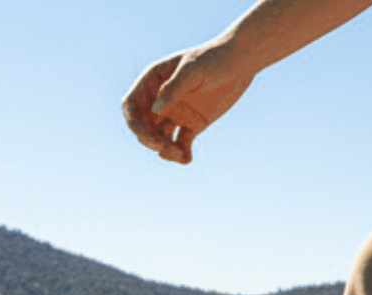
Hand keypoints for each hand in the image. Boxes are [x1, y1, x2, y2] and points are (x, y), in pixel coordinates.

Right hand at [121, 45, 254, 164]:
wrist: (240, 63)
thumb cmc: (215, 58)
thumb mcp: (193, 70)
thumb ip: (173, 89)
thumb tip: (156, 111)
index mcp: (153, 81)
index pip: (131, 106)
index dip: (134, 124)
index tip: (147, 136)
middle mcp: (160, 99)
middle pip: (144, 127)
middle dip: (151, 141)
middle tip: (167, 148)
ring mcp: (175, 113)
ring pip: (161, 138)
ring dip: (166, 150)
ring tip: (180, 155)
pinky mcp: (192, 124)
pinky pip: (181, 144)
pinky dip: (182, 154)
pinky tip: (188, 159)